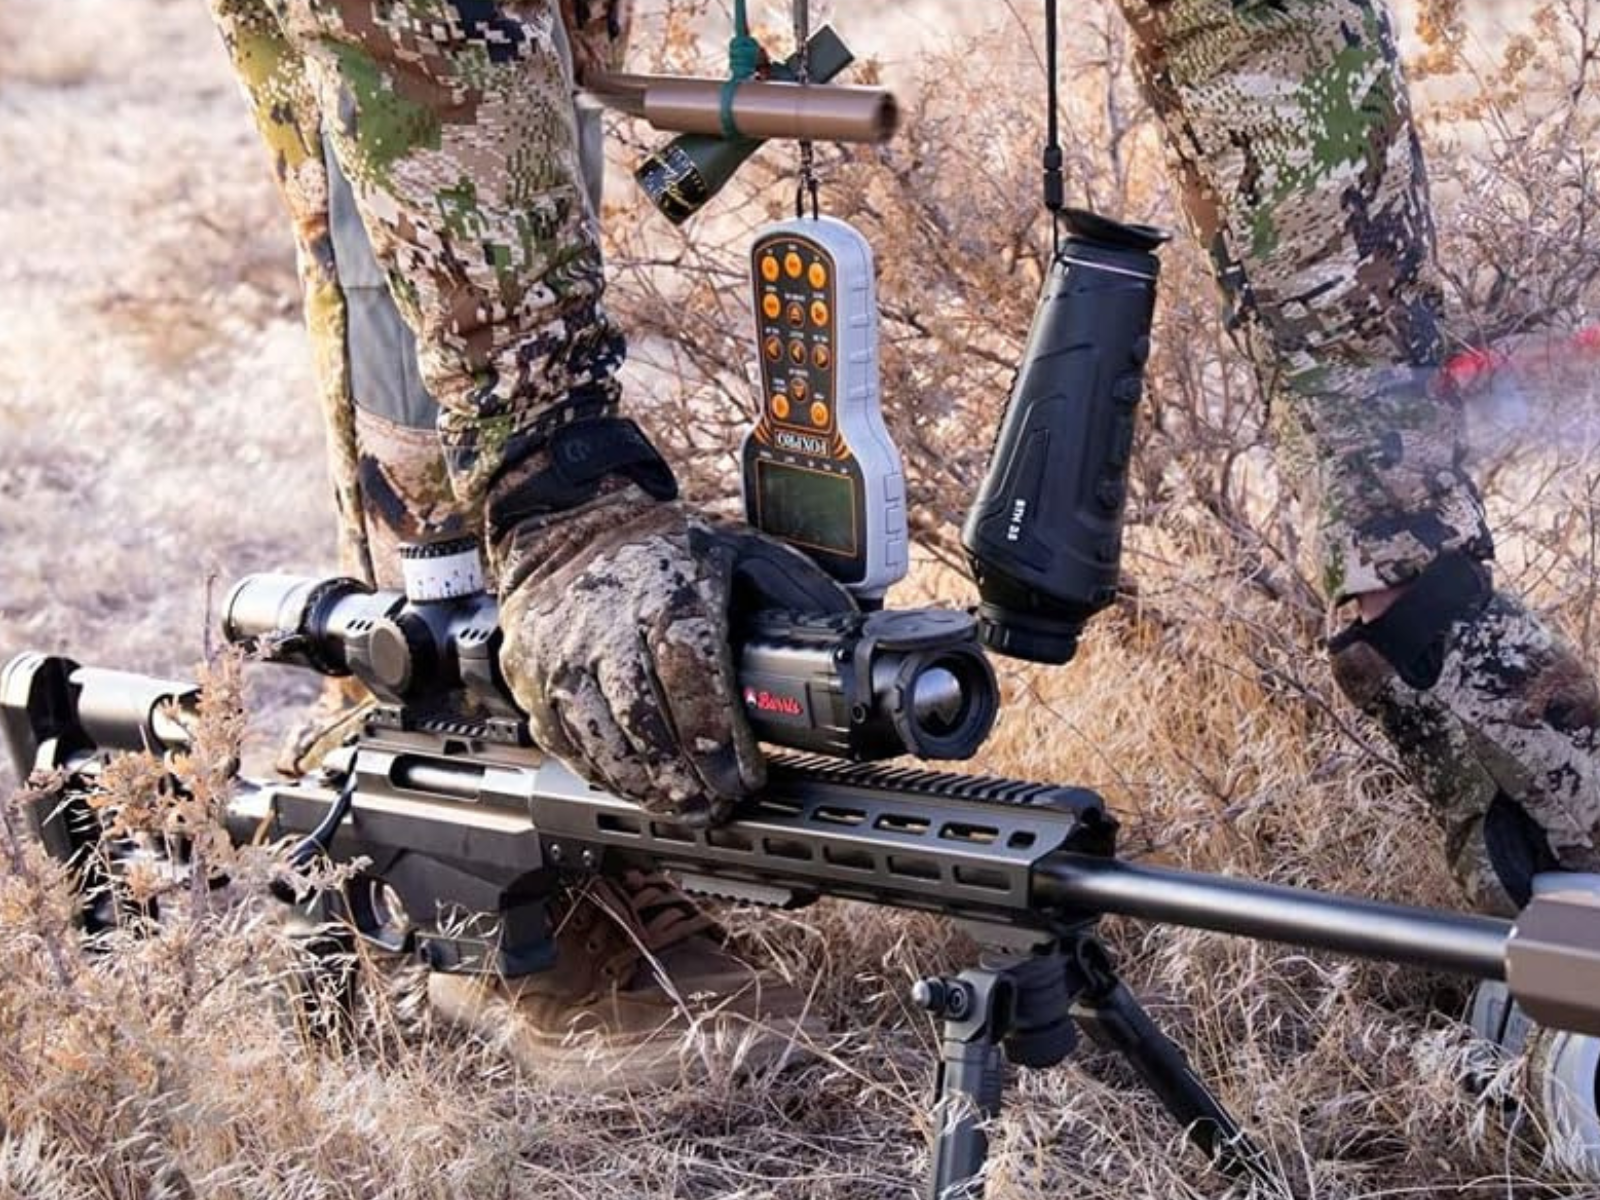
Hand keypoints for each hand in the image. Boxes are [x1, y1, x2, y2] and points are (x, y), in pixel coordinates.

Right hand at [496, 487, 851, 824]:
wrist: (569, 527)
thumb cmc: (663, 548)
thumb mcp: (739, 549)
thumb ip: (793, 592)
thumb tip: (851, 637)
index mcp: (666, 587)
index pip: (689, 668)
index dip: (717, 732)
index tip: (743, 774)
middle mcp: (605, 622)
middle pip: (644, 716)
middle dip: (685, 776)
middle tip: (717, 806)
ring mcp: (560, 653)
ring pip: (601, 737)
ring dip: (646, 785)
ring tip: (682, 808)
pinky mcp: (531, 679)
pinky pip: (565, 743)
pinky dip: (603, 773)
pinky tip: (636, 785)